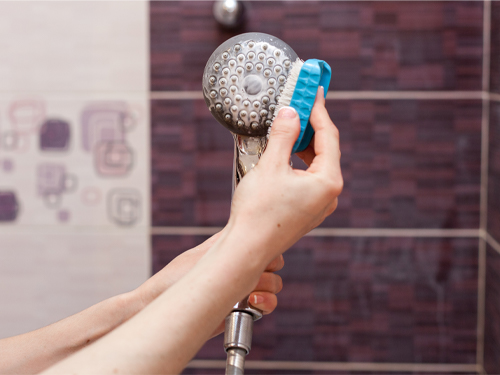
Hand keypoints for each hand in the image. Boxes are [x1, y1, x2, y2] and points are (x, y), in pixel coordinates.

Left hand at [134, 231, 283, 334]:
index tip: (260, 254)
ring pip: (274, 284)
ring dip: (268, 287)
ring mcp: (243, 287)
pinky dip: (266, 303)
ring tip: (249, 293)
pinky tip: (252, 303)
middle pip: (274, 263)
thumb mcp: (203, 253)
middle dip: (269, 269)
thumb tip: (247, 219)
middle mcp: (241, 267)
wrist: (160, 306)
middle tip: (253, 275)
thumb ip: (225, 240)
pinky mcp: (243, 309)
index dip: (267, 247)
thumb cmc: (174, 279)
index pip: (264, 242)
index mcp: (232, 249)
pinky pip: (267, 305)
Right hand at [229, 87, 342, 263]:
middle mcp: (329, 195)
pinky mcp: (306, 210)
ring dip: (304, 143)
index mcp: (328, 182)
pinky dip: (299, 161)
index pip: (329, 136)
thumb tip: (290, 113)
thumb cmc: (258, 212)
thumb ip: (283, 135)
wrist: (246, 249)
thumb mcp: (271, 166)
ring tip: (290, 125)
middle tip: (300, 103)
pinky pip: (308, 178)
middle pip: (326, 150)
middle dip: (312, 126)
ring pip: (316, 164)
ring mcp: (318, 205)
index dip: (319, 110)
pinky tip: (285, 153)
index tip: (313, 91)